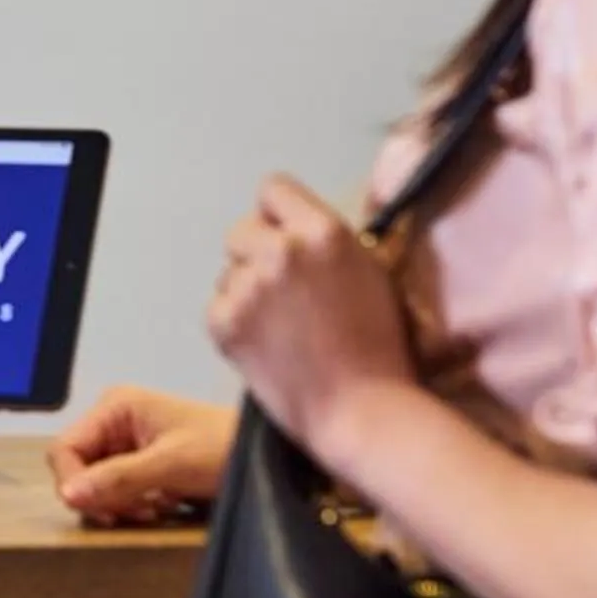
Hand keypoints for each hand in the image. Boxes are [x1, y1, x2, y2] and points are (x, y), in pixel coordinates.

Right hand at [47, 387, 235, 524]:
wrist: (270, 456)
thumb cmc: (227, 448)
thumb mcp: (172, 465)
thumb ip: (119, 478)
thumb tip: (70, 494)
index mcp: (116, 407)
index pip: (66, 447)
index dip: (73, 481)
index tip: (98, 510)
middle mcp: (116, 421)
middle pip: (78, 466)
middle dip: (99, 495)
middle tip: (131, 513)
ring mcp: (128, 442)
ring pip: (95, 482)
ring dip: (116, 503)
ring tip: (150, 510)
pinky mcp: (142, 463)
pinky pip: (116, 489)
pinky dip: (130, 505)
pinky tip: (156, 508)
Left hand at [207, 174, 417, 464]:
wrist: (363, 409)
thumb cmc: (380, 348)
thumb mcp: (370, 273)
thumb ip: (328, 244)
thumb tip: (298, 230)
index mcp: (323, 232)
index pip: (273, 188)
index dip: (277, 214)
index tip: (284, 236)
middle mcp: (281, 250)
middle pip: (242, 230)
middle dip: (256, 254)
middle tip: (283, 292)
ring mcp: (248, 286)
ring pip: (228, 272)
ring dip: (245, 291)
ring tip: (281, 327)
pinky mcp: (224, 322)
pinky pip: (217, 306)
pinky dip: (233, 323)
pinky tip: (266, 346)